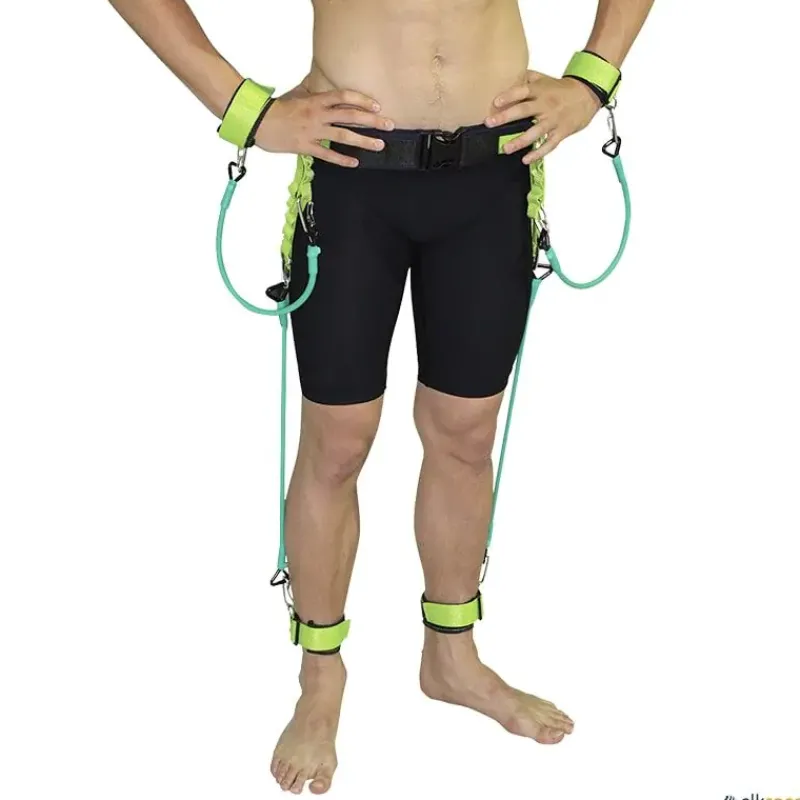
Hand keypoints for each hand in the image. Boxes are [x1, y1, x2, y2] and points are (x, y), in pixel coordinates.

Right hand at [254, 84, 394, 166]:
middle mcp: (318, 115)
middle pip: (350, 116)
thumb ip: (311, 93)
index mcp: (316, 101)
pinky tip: (354, 163)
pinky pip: (327, 154)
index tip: (377, 105)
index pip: (344, 97)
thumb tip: (320, 86)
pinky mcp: (306, 146)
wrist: (257, 121)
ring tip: (379, 145)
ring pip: (343, 136)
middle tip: (389, 125)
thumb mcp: (296, 96)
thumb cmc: (276, 109)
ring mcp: (313, 131)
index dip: (362, 100)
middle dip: (372, 120)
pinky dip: (342, 159)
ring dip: (364, 141)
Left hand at [487, 70, 601, 162]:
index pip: (522, 91)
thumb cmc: (561, 89)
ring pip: (535, 131)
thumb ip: (526, 78)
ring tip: (506, 148)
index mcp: (540, 90)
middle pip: (524, 110)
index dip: (508, 96)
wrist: (587, 94)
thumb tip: (507, 77)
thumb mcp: (544, 79)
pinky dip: (537, 153)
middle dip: (506, 117)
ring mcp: (553, 120)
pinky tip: (526, 159)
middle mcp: (545, 104)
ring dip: (519, 140)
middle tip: (490, 123)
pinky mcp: (561, 132)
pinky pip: (548, 145)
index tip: (495, 103)